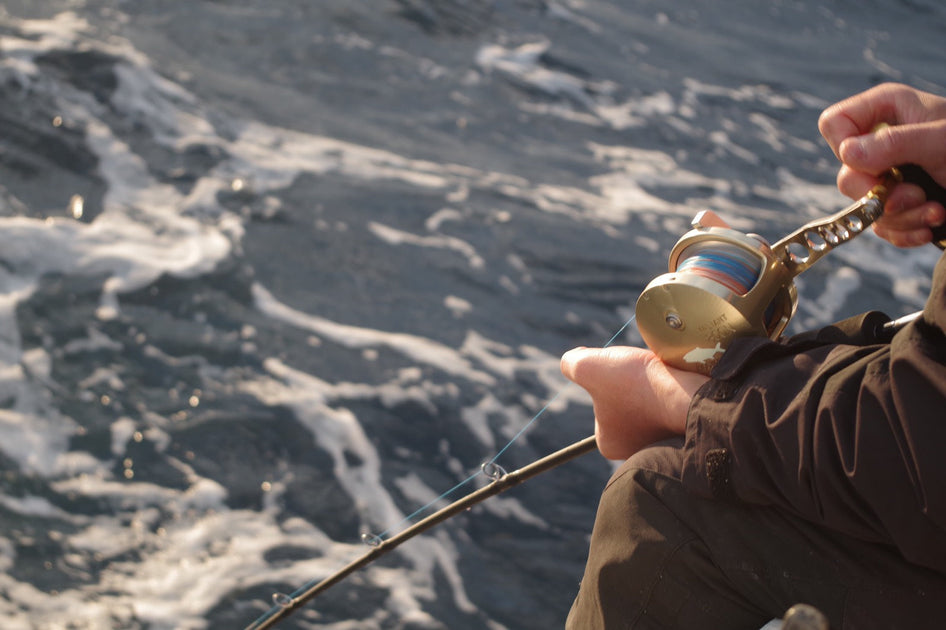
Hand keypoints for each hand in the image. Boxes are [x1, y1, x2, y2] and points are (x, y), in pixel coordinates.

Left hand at [560, 346, 707, 459]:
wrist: (690, 396)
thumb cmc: (636, 386)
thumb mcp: (588, 367)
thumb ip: (571, 364)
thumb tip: (575, 359)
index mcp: (609, 444)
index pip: (601, 407)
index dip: (609, 381)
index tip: (623, 374)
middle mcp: (635, 452)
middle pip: (628, 407)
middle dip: (634, 388)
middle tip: (643, 377)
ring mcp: (664, 445)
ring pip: (652, 407)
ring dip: (654, 389)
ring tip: (662, 380)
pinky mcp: (688, 434)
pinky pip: (675, 409)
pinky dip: (674, 394)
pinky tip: (676, 386)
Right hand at [818, 82, 945, 246]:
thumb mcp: (942, 141)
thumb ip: (895, 143)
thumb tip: (848, 153)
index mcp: (886, 111)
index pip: (834, 125)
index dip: (844, 148)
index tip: (873, 166)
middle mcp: (880, 143)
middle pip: (846, 175)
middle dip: (880, 193)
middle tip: (913, 195)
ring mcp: (887, 176)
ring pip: (862, 207)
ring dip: (900, 217)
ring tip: (935, 211)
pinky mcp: (896, 205)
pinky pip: (879, 226)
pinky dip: (904, 232)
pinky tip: (929, 226)